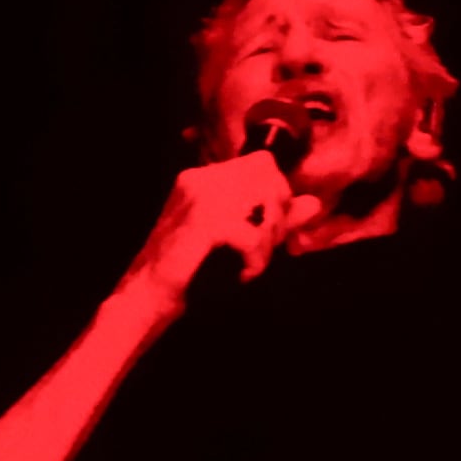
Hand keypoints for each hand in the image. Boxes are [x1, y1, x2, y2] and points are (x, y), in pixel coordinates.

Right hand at [129, 149, 322, 296]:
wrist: (147, 297)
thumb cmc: (193, 272)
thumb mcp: (242, 242)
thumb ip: (275, 221)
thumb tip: (313, 203)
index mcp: (205, 177)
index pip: (261, 163)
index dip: (277, 196)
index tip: (270, 233)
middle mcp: (200, 178)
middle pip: (266, 174)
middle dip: (276, 214)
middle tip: (261, 251)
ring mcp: (199, 196)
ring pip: (261, 200)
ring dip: (266, 240)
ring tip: (251, 266)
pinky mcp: (202, 222)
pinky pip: (251, 234)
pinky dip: (255, 259)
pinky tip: (242, 276)